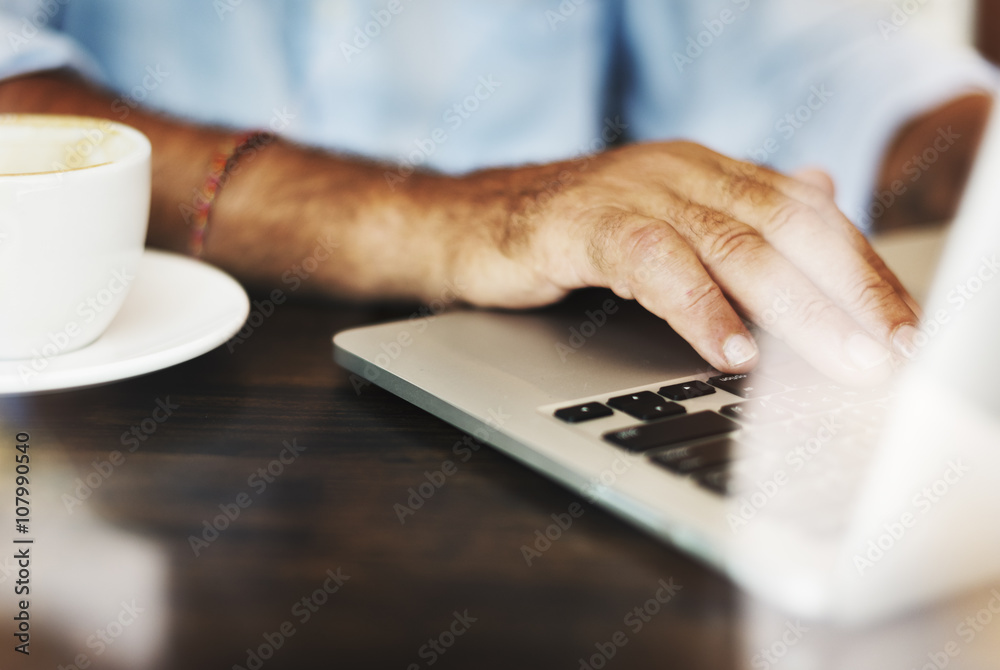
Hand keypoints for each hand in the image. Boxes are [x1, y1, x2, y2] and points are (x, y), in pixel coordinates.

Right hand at [448, 141, 919, 384]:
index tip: (898, 331)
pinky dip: (697, 307)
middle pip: (785, 229)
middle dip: (845, 293)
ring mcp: (632, 192)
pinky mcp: (581, 224)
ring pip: (732, 244)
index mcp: (708, 172)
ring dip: (793, 308)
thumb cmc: (571, 234)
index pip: (807, 218)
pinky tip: (729, 349)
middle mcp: (681, 171)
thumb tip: (823, 189)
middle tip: (886, 351)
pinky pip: (653, 263)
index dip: (859, 273)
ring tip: (836, 358)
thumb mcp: (667, 223)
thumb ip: (738, 214)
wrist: (466, 224)